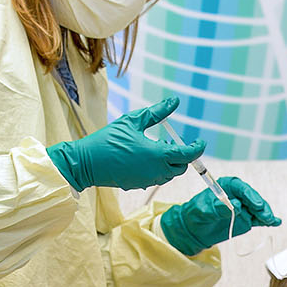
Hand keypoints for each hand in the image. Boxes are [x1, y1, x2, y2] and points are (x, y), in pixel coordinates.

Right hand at [47, 96, 203, 190]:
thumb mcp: (132, 121)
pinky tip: (146, 157)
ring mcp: (147, 181)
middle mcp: (156, 171)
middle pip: (181, 167)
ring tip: (159, 146)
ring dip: (170, 162)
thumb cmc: (108, 139)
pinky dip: (158, 168)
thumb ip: (157, 113)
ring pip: (169, 174)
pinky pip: (155, 178)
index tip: (200, 141)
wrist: (86, 163)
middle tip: (175, 141)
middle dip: (183, 155)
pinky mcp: (138, 185)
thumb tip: (174, 101)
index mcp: (158, 155)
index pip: (188, 154)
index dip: (197, 148)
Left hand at [160, 176, 281, 255]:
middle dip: (260, 207)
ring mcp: (244, 207)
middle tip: (265, 216)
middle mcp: (238, 195)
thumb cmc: (196, 214)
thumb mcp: (203, 210)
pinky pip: (258, 219)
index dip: (250, 195)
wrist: (194, 229)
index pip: (241, 188)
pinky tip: (276, 222)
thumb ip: (218, 207)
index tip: (256, 204)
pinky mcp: (246, 219)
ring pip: (257, 209)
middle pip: (252, 198)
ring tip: (271, 221)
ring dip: (265, 214)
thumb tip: (235, 205)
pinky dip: (266, 221)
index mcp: (227, 186)